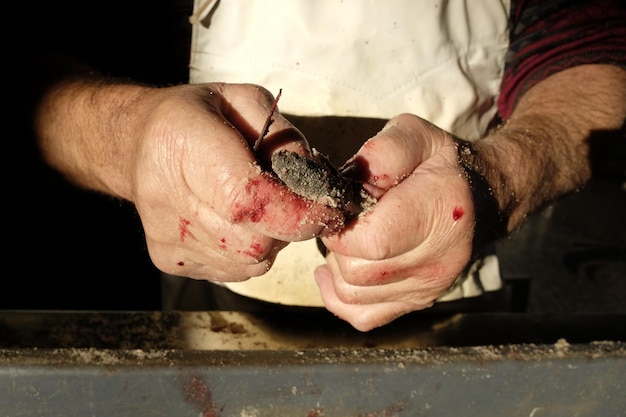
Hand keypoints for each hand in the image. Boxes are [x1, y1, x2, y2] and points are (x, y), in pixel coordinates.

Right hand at [128, 83, 346, 279]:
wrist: (137, 144)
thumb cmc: (199, 118)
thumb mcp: (246, 101)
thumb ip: (285, 137)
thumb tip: (317, 183)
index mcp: (185, 146)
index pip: (246, 200)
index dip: (295, 212)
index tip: (329, 209)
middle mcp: (167, 198)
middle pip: (252, 241)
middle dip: (289, 227)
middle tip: (294, 202)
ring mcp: (166, 237)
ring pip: (247, 263)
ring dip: (272, 241)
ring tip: (262, 209)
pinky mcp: (169, 261)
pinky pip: (233, 272)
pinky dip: (251, 253)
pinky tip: (239, 224)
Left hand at [315, 114, 474, 330]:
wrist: (482, 197)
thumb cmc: (440, 164)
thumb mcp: (415, 136)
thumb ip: (381, 152)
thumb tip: (347, 186)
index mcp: (440, 213)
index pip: (370, 241)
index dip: (341, 225)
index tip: (341, 207)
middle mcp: (438, 260)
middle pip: (356, 272)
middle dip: (338, 244)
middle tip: (348, 221)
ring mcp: (429, 288)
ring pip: (352, 295)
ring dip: (338, 267)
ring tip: (352, 239)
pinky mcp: (418, 303)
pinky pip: (363, 316)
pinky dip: (340, 296)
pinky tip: (339, 270)